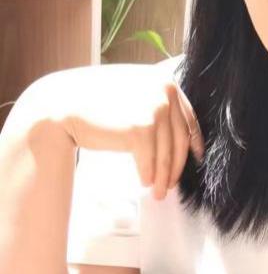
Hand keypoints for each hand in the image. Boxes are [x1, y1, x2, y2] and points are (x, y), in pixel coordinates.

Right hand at [51, 64, 204, 199]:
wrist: (65, 103)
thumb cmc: (96, 99)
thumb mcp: (134, 91)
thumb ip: (155, 103)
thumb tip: (172, 135)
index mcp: (166, 81)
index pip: (187, 117)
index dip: (194, 141)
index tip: (196, 157)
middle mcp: (165, 92)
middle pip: (180, 139)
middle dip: (177, 166)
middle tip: (171, 184)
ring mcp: (155, 109)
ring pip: (167, 154)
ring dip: (164, 177)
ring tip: (159, 192)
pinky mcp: (141, 129)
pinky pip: (150, 161)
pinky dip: (148, 175)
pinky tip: (145, 182)